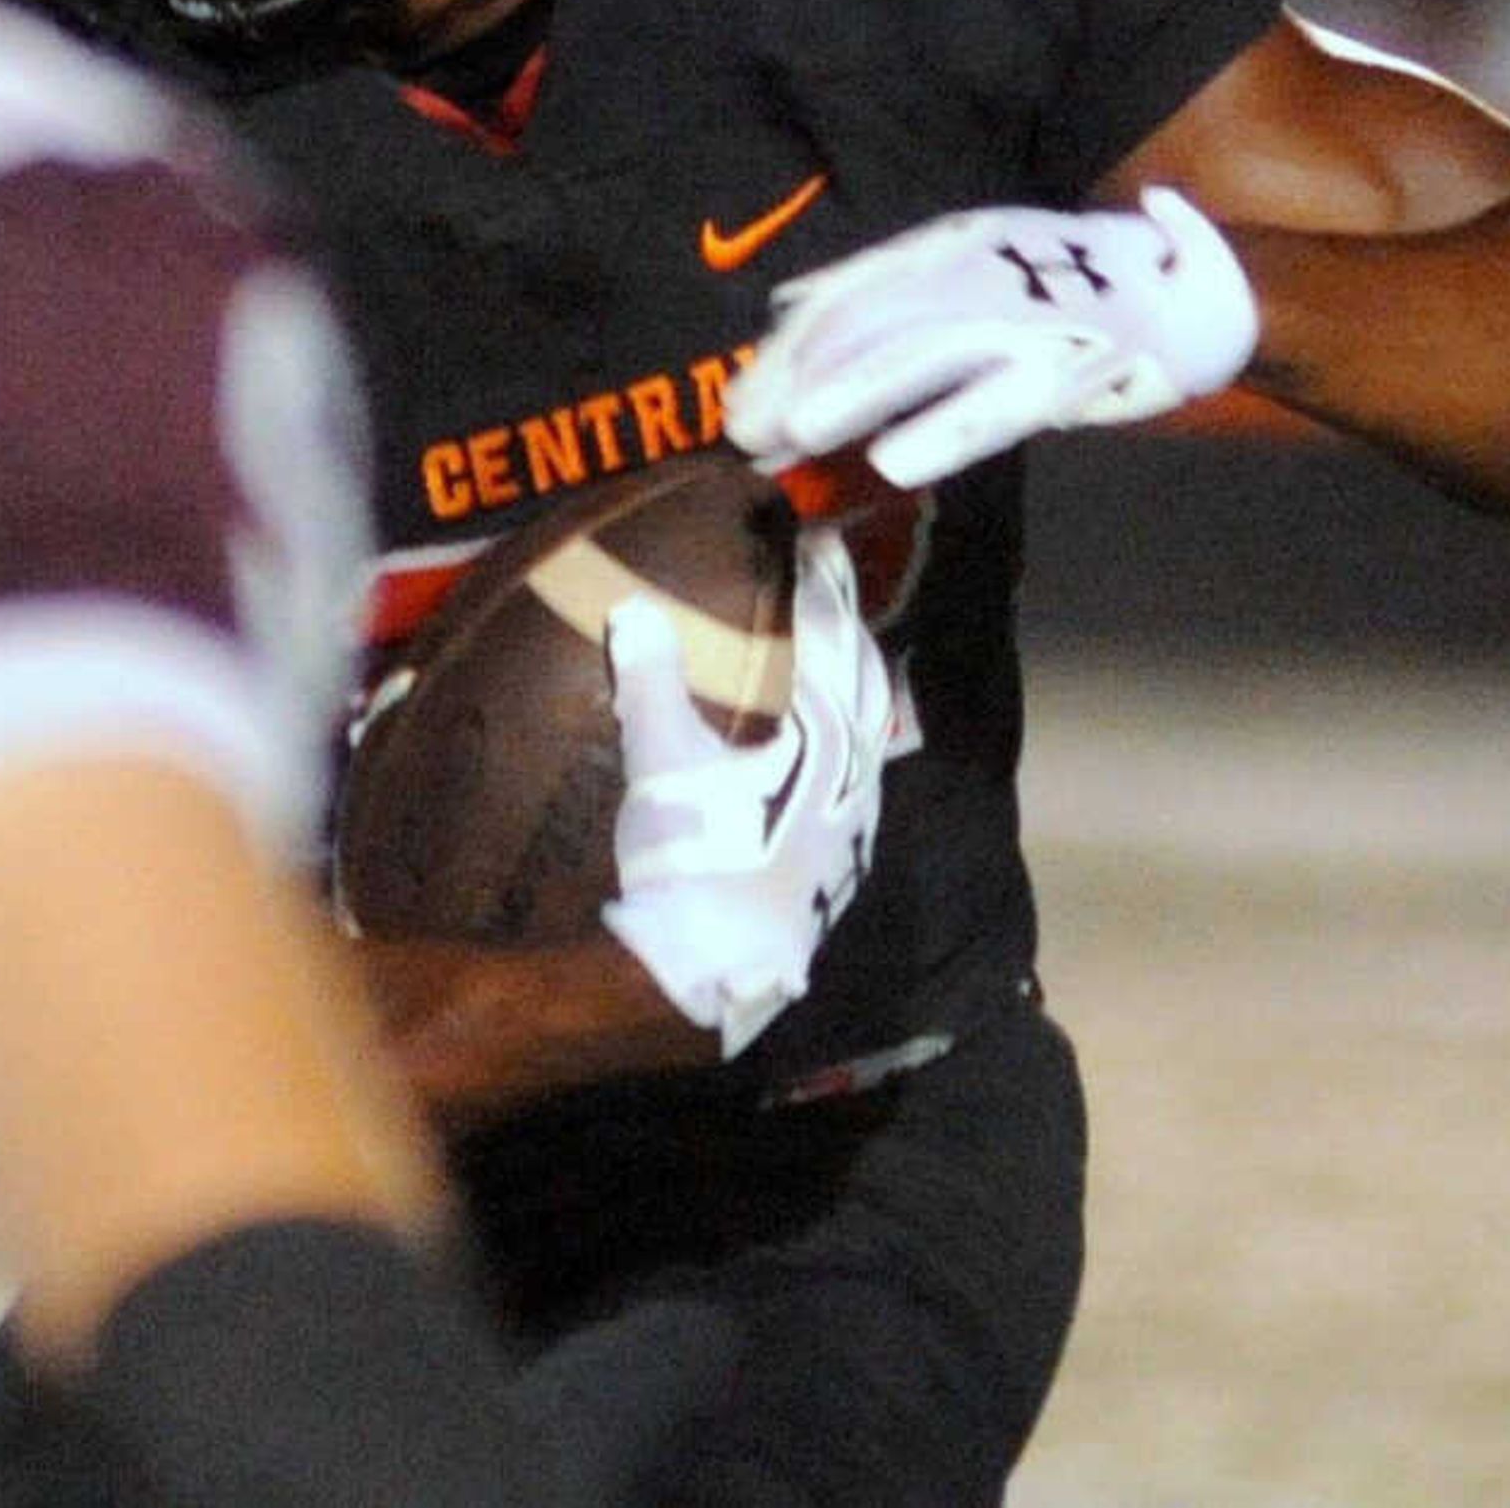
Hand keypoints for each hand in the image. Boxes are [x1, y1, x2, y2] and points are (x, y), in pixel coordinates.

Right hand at [594, 527, 891, 1057]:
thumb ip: (653, 682)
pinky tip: (825, 752)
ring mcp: (856, 817)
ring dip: (856, 683)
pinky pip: (859, 776)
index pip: (831, 634)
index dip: (825, 583)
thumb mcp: (662, 762)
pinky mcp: (844, 859)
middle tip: (831, 584)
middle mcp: (855, 767)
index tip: (819, 541)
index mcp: (822, 730)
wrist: (717, 968)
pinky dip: (847, 742)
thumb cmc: (696, 858)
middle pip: (866, 676)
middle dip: (850, 625)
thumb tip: (637, 608)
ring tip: (837, 656)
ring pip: (872, 729)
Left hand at [723, 188, 1257, 487]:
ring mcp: (1029, 318)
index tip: (743, 393)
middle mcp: (983, 271)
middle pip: (874, 323)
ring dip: (856, 394)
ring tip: (794, 434)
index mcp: (954, 247)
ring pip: (926, 355)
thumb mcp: (975, 265)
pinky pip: (999, 403)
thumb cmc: (1075, 283)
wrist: (1197, 289)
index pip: (855, 293)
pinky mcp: (1073, 368)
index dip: (793, 346)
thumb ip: (886, 287)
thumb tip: (787, 305)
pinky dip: (946, 428)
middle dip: (802, 376)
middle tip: (742, 428)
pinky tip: (893, 462)